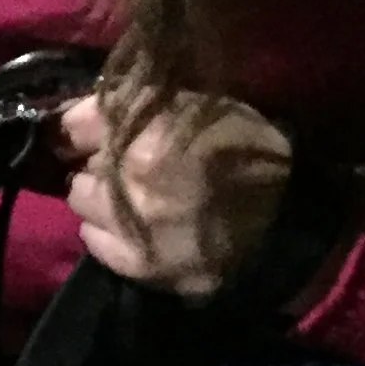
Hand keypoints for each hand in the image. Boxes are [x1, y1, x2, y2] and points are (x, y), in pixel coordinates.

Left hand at [52, 90, 292, 298]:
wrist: (288, 224)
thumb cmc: (251, 152)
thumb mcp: (204, 105)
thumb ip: (145, 101)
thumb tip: (94, 105)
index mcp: (147, 133)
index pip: (75, 123)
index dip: (79, 124)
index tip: (85, 129)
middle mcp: (127, 180)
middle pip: (77, 164)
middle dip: (95, 159)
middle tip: (121, 162)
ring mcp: (130, 226)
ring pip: (80, 202)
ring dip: (98, 196)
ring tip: (127, 195)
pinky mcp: (137, 265)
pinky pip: (94, 241)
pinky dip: (107, 231)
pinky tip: (133, 225)